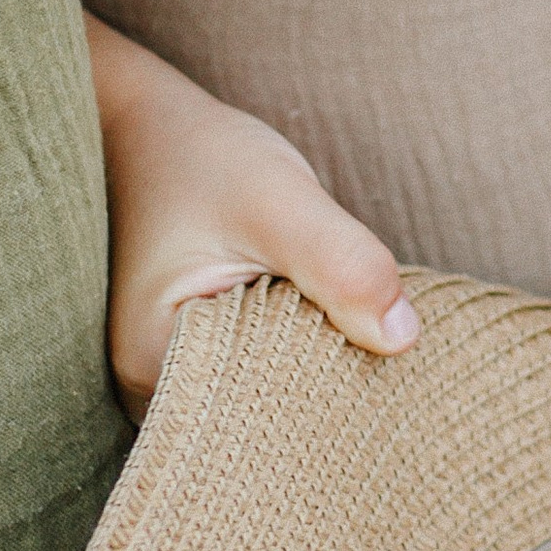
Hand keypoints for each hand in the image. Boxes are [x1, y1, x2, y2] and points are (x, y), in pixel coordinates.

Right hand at [86, 11, 416, 414]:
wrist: (147, 126)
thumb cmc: (199, 157)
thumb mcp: (274, 198)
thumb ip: (338, 261)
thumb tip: (403, 337)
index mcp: (152, 370)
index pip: (257, 425)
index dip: (326, 400)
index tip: (372, 359)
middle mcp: (154, 390)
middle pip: (263, 422)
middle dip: (325, 387)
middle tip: (373, 340)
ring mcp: (174, 374)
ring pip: (267, 397)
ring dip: (315, 366)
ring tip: (344, 320)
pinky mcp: (200, 351)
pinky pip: (262, 373)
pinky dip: (300, 350)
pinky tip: (323, 316)